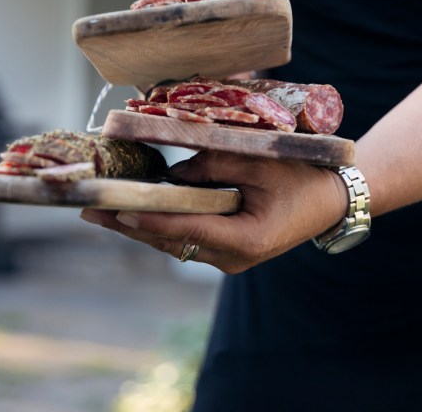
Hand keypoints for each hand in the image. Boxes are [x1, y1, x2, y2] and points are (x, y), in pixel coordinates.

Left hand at [80, 151, 347, 273]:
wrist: (330, 200)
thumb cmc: (302, 177)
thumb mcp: (261, 162)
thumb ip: (214, 165)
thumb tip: (173, 175)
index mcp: (246, 239)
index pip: (187, 228)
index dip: (150, 220)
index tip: (117, 211)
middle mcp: (232, 258)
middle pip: (171, 242)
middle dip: (130, 226)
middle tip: (90, 211)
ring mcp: (229, 259)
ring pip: (174, 244)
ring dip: (140, 228)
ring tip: (101, 213)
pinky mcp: (226, 250)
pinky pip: (186, 239)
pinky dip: (160, 226)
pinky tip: (136, 213)